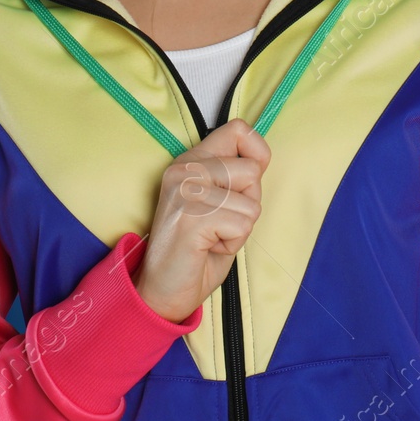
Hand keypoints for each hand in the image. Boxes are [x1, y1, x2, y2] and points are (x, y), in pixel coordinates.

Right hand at [131, 118, 270, 323]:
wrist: (160, 291)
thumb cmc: (195, 251)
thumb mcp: (217, 203)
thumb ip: (233, 179)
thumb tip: (260, 161)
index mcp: (191, 161)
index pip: (239, 129)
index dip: (257, 153)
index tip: (245, 183)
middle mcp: (185, 169)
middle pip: (252, 171)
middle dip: (247, 204)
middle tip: (219, 224)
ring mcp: (186, 190)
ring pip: (251, 203)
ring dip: (239, 229)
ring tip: (211, 237)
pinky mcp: (192, 216)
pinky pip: (242, 226)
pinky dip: (232, 244)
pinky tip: (207, 248)